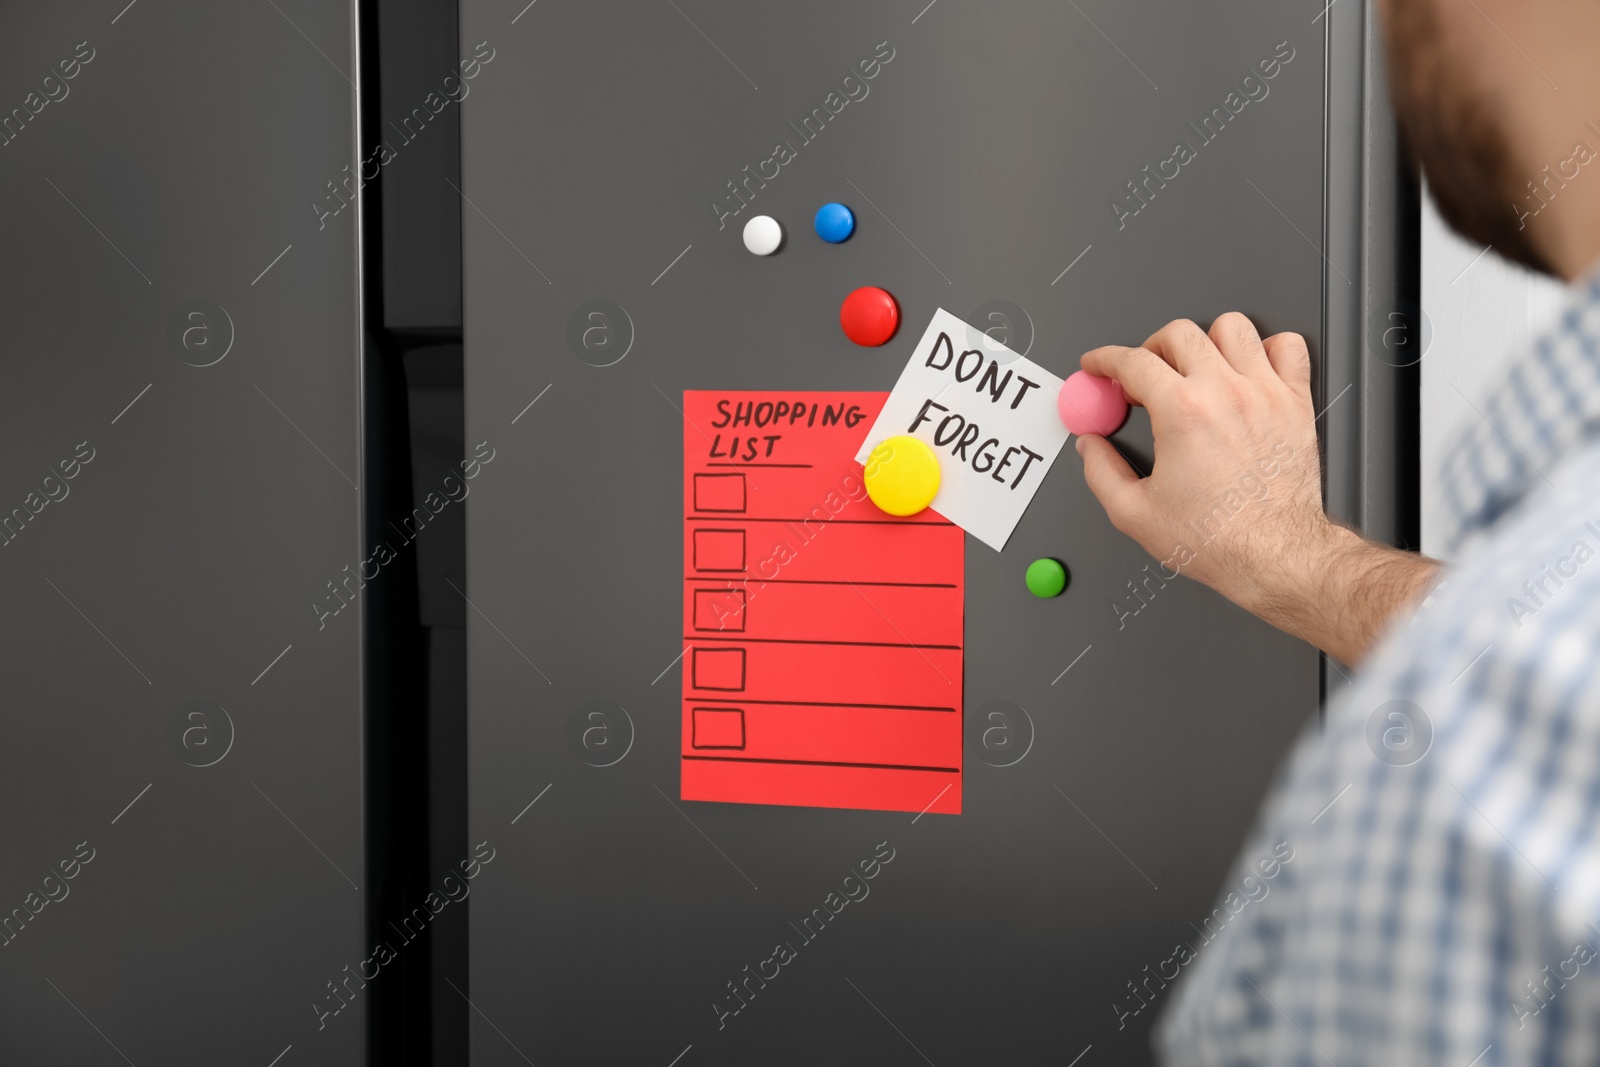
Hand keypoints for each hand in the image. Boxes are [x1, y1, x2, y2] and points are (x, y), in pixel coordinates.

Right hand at [1074, 314, 1435, 663]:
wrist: (1274, 554)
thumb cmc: (1218, 538)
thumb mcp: (1134, 513)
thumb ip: (1101, 471)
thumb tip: (1090, 446)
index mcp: (1182, 412)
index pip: (1132, 361)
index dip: (1105, 359)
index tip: (1099, 365)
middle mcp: (1225, 392)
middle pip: (1178, 334)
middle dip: (1150, 349)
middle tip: (1143, 377)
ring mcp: (1265, 392)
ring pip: (1232, 327)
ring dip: (1205, 341)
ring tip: (1194, 367)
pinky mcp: (1295, 402)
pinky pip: (1287, 346)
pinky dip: (1265, 348)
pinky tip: (1247, 369)